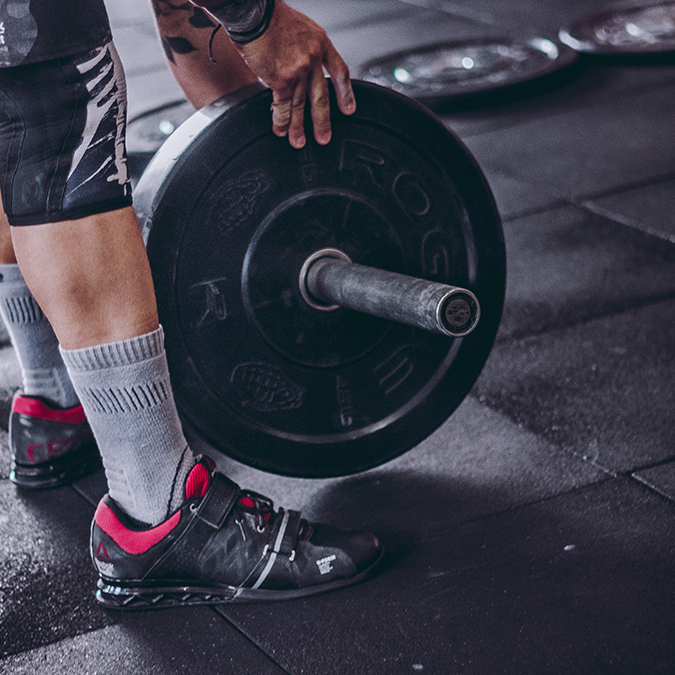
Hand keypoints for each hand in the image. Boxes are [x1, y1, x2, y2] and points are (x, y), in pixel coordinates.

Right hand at [234, 1, 354, 147]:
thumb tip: (301, 72)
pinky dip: (281, 119)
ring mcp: (298, 70)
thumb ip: (305, 51)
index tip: (349, 110)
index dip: (345, 93)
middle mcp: (312, 58)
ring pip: (300, 104)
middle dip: (322, 121)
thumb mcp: (300, 28)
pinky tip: (281, 130)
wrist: (255, 13)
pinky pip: (283, 104)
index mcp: (320, 43)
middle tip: (324, 138)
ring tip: (298, 141)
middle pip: (321, 96)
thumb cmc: (272, 17)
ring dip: (298, 126)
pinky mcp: (281, 79)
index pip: (340, 72)